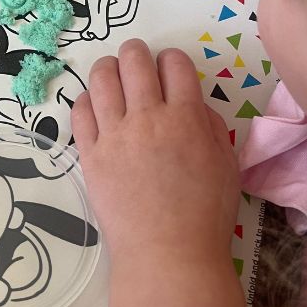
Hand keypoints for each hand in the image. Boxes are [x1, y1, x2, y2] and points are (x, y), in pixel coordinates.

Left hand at [71, 39, 239, 267]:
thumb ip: (211, 126)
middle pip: (134, 61)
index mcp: (186, 118)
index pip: (175, 63)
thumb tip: (193, 105)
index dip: (172, 59)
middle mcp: (147, 117)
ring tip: (110, 72)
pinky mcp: (90, 154)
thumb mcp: (227, 165)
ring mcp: (114, 134)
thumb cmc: (205, 215)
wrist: (168, 254)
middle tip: (135, 59)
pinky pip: (79, 112)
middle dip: (135, 52)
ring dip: (106, 67)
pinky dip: (85, 100)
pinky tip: (93, 105)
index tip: (169, 69)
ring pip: (101, 79)